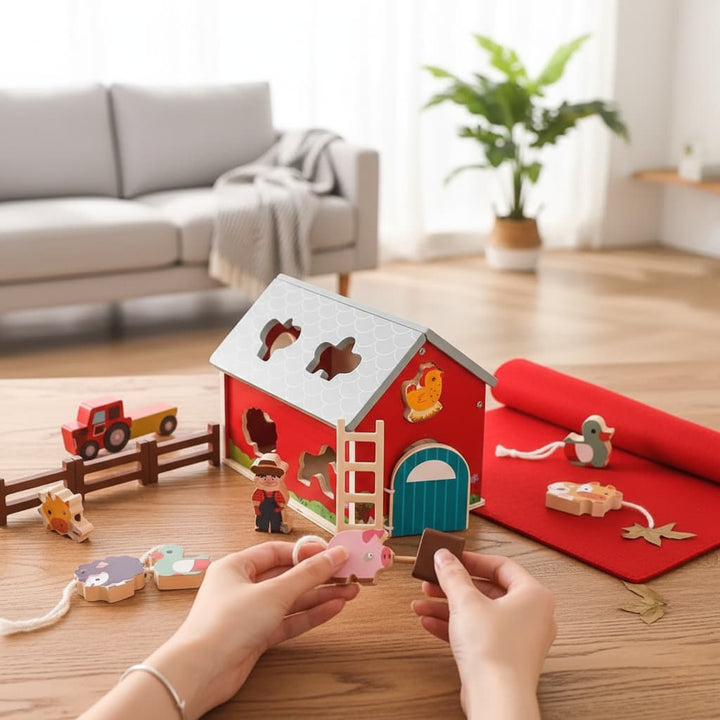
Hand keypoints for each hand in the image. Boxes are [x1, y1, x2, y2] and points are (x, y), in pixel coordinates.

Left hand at [81, 541, 357, 719]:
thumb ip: (308, 574)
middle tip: (348, 573)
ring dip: (320, 596)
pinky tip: (334, 608)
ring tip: (351, 591)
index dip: (307, 552)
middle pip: (288, 576)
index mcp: (236, 566)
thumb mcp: (274, 592)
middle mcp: (242, 587)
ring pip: (291, 600)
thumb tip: (336, 554)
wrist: (202, 672)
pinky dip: (310, 615)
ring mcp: (250, 613)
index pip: (278, 552)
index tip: (334, 552)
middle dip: (319, 576)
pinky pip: (288, 621)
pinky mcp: (256, 637)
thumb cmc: (228, 623)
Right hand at [411, 550, 555, 719]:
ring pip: (479, 613)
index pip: (501, 566)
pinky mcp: (504, 656)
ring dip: (447, 607)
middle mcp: (531, 615)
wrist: (496, 699)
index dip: (472, 560)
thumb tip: (444, 557)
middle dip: (454, 587)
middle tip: (433, 580)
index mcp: (533, 595)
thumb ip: (453, 575)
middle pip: (487, 590)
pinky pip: (478, 633)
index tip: (451, 558)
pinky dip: (454, 626)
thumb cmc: (494, 650)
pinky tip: (429, 622)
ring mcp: (518, 638)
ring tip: (422, 604)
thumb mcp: (466, 601)